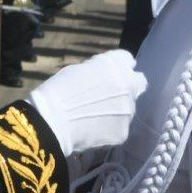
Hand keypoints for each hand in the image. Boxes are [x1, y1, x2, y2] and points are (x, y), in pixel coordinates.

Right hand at [27, 49, 145, 170]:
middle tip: (110, 96)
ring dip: (118, 110)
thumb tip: (103, 79)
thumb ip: (99, 72)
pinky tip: (92, 131)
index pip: (128, 60)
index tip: (109, 75)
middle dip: (127, 88)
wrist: (54, 120)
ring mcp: (129, 110)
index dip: (118, 68)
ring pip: (129, 108)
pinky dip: (109, 129)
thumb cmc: (59, 90)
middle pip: (137, 83)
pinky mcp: (123, 132)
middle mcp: (129, 84)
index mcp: (116, 64)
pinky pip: (119, 128)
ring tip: (95, 117)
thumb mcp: (79, 70)